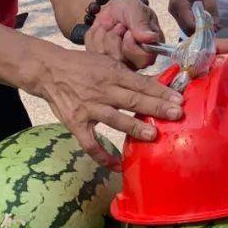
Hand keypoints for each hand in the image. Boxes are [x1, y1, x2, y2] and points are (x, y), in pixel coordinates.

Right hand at [30, 41, 183, 167]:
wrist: (49, 71)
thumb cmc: (83, 66)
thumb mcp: (107, 62)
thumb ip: (129, 75)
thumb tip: (158, 83)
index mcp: (113, 73)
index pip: (141, 83)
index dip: (160, 92)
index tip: (179, 100)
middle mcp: (103, 90)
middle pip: (133, 100)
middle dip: (156, 107)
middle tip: (176, 114)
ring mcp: (89, 108)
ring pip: (115, 119)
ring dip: (134, 127)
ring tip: (153, 135)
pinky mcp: (76, 124)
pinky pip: (90, 144)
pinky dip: (103, 156)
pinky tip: (118, 166)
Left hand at [86, 0, 162, 68]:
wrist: (111, 8)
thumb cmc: (128, 8)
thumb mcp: (135, 9)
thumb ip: (142, 23)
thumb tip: (150, 38)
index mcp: (151, 49)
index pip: (144, 59)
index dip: (131, 45)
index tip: (127, 31)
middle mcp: (136, 61)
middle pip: (121, 60)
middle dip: (114, 38)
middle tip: (118, 26)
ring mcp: (119, 63)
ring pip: (105, 57)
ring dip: (104, 35)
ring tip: (110, 26)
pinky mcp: (102, 61)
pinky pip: (93, 52)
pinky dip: (94, 36)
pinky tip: (101, 30)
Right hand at [169, 0, 218, 33]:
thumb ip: (211, 6)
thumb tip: (215, 24)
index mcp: (179, 4)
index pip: (190, 25)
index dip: (203, 29)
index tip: (217, 28)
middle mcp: (173, 10)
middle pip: (187, 29)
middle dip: (202, 32)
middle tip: (217, 28)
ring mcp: (173, 12)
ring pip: (186, 28)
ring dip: (199, 29)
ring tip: (213, 26)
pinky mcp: (176, 11)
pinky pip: (185, 23)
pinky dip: (195, 25)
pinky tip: (206, 22)